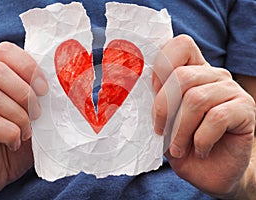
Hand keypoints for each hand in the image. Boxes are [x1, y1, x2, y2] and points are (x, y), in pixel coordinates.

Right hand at [0, 42, 47, 198]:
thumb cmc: (19, 140)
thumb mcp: (37, 117)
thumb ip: (46, 101)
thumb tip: (71, 89)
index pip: (4, 51)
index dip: (27, 64)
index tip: (44, 88)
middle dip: (24, 91)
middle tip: (38, 112)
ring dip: (19, 114)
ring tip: (29, 130)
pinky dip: (9, 132)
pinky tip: (16, 142)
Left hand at [153, 35, 255, 197]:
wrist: (211, 171)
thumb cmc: (183, 143)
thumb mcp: (163, 122)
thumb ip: (156, 102)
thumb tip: (135, 89)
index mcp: (193, 72)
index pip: (181, 45)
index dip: (162, 65)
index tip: (152, 92)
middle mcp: (213, 76)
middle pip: (182, 76)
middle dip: (164, 109)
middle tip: (161, 132)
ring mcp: (231, 90)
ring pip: (196, 99)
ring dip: (180, 130)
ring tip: (178, 148)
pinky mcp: (246, 109)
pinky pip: (216, 117)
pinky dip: (201, 139)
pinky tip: (200, 150)